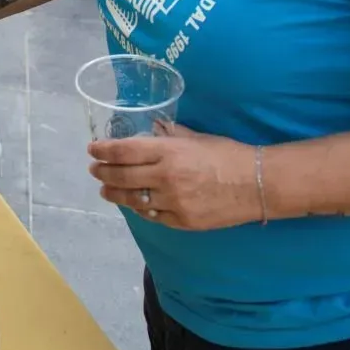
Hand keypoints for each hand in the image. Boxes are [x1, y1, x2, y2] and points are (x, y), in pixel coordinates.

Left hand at [87, 123, 261, 230]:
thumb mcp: (196, 138)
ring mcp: (173, 202)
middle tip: (94, 169)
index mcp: (168, 152)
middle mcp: (166, 177)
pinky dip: (139, 208)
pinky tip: (133, 203)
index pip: (124, 151)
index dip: (103, 150)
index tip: (92, 149)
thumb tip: (153, 128)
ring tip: (105, 189)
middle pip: (122, 176)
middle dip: (102, 172)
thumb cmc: (228, 154)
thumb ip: (171, 134)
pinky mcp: (182, 221)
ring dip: (114, 193)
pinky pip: (152, 215)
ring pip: (132, 199)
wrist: (257, 184)